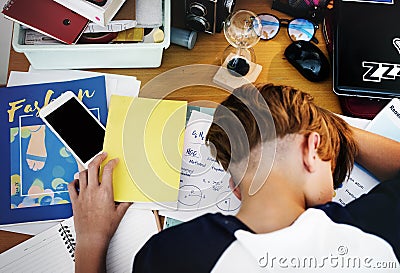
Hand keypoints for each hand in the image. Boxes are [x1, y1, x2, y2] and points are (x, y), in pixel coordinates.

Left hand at [68, 152, 130, 272]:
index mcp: (105, 192)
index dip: (111, 162)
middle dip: (98, 158)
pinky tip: (78, 181)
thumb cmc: (104, 228)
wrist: (91, 238)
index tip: (114, 161)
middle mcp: (92, 191)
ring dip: (87, 168)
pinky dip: (74, 181)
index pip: (107, 170)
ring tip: (91, 166)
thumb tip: (128, 199)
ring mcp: (82, 195)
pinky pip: (71, 186)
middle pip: (92, 167)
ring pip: (81, 174)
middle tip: (102, 155)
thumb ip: (124, 203)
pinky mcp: (75, 201)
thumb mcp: (119, 213)